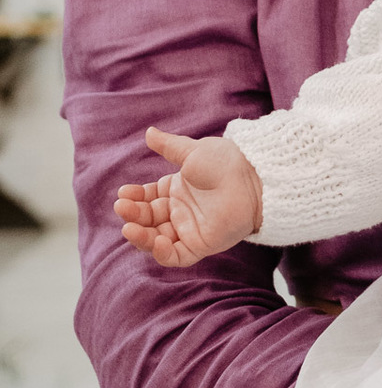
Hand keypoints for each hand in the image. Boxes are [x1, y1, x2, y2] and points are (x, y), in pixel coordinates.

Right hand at [114, 127, 263, 266]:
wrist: (252, 177)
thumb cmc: (226, 161)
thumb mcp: (192, 152)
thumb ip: (169, 146)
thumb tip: (149, 132)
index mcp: (178, 189)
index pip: (147, 198)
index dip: (134, 197)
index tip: (123, 193)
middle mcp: (181, 211)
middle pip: (148, 219)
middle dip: (133, 215)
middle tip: (122, 207)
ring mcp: (189, 229)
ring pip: (157, 239)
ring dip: (141, 236)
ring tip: (129, 227)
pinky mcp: (201, 245)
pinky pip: (177, 255)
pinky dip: (162, 252)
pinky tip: (153, 241)